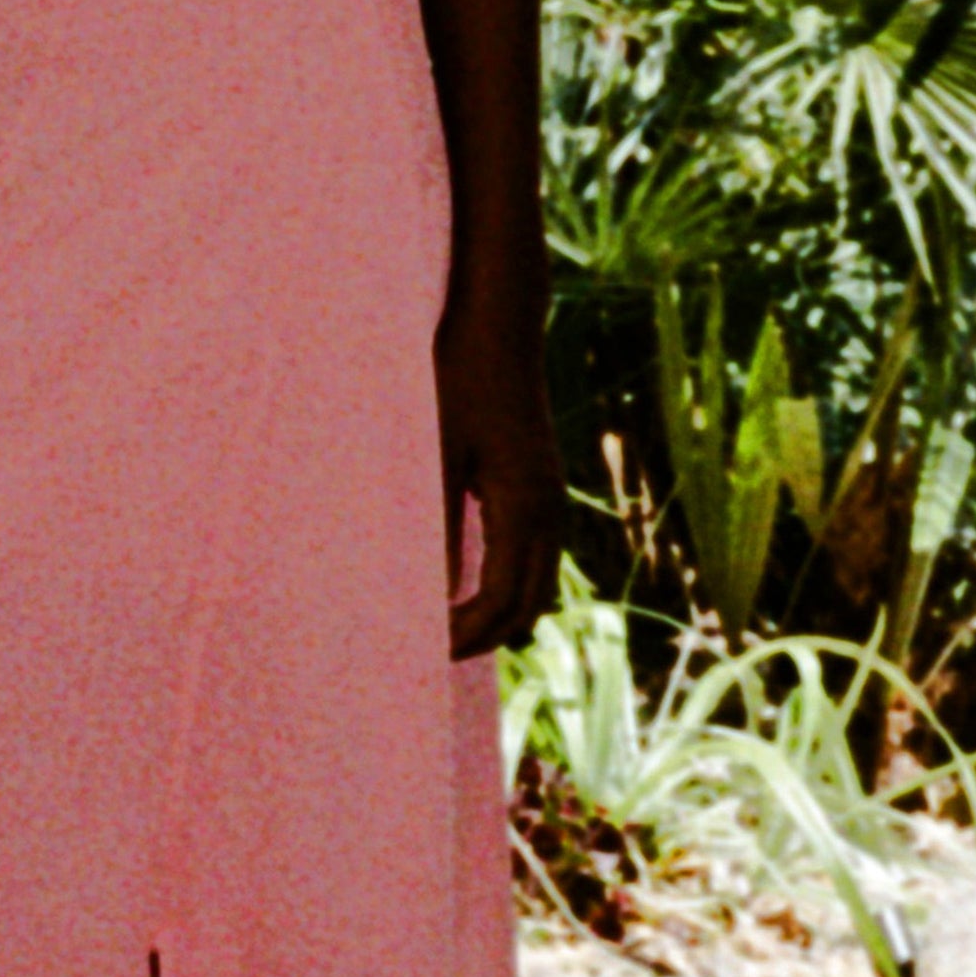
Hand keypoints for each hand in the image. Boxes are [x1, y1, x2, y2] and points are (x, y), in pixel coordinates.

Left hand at [434, 301, 570, 663]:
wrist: (499, 323)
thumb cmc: (459, 378)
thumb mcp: (435, 453)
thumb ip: (434, 525)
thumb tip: (428, 592)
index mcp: (523, 507)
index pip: (505, 600)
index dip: (468, 634)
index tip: (426, 652)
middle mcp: (547, 509)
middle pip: (529, 604)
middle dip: (486, 635)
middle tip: (432, 653)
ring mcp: (550, 496)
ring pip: (537, 582)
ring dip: (499, 613)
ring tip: (448, 629)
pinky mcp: (541, 483)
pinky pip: (533, 555)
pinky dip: (507, 584)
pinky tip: (468, 584)